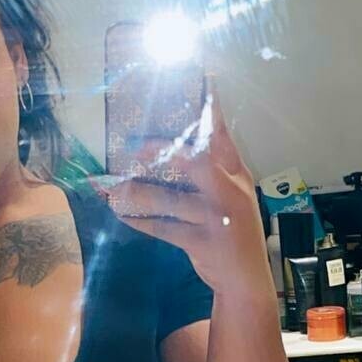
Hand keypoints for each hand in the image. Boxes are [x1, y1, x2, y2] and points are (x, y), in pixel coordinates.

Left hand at [98, 84, 269, 294]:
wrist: (246, 281)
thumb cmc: (234, 233)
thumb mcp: (235, 196)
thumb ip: (215, 170)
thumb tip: (177, 145)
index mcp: (237, 175)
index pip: (222, 136)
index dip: (210, 109)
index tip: (201, 80)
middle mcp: (229, 192)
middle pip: (196, 162)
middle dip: (162, 152)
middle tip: (135, 147)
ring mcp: (216, 218)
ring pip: (170, 200)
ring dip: (138, 193)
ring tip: (115, 188)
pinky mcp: (202, 243)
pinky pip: (163, 228)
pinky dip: (139, 221)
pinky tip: (121, 214)